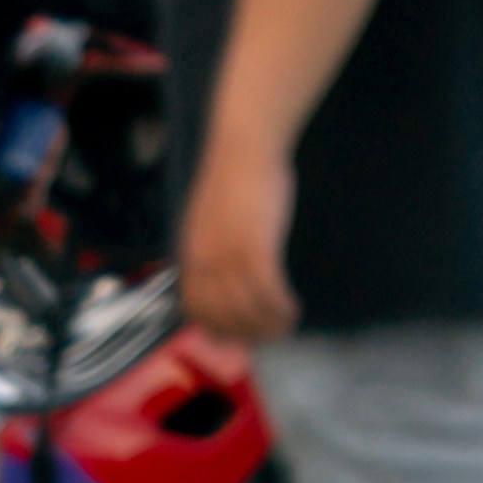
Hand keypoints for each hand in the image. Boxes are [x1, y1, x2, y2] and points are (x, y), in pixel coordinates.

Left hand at [177, 128, 298, 342]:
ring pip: (248, 310)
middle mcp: (203, 260)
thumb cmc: (232, 177)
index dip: (216, 329)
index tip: (239, 336)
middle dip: (249, 333)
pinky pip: (267, 293)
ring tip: (288, 322)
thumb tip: (223, 277)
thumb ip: (212, 249)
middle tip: (272, 334)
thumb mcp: (210, 220)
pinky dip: (281, 308)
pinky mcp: (253, 247)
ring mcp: (227, 255)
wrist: (243, 146)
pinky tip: (293, 307)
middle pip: (223, 317)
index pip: (193, 309)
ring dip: (270, 324)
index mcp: (189, 253)